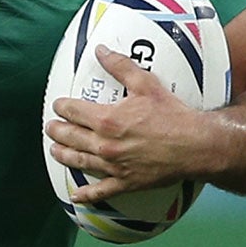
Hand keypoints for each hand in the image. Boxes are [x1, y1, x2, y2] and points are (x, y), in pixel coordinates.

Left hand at [44, 46, 223, 204]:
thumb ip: (120, 66)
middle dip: (57, 131)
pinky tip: (76, 196)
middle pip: (70, 137)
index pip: (73, 112)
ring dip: (63, 155)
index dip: (62, 107)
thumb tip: (101, 51)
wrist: (195, 145)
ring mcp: (113, 166)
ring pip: (79, 161)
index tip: (58, 105)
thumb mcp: (145, 84)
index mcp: (107, 120)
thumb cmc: (172, 115)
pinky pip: (101, 191)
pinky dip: (87, 194)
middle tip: (50, 128)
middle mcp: (104, 144)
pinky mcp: (125, 182)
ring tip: (54, 151)